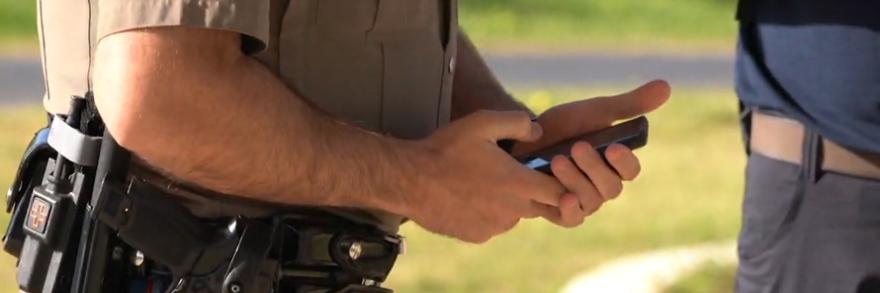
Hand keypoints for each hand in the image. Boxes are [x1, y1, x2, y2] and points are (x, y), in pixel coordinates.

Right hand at [407, 110, 565, 242]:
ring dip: (508, 201)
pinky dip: (487, 212)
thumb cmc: (446, 149)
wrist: (409, 180)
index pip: (562, 192)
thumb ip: (518, 122)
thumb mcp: (482, 123)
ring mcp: (494, 227)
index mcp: (519, 184)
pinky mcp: (477, 236)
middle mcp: (512, 211)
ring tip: (482, 181)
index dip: (561, 182)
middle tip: (508, 171)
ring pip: (515, 215)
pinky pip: (493, 225)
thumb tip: (538, 131)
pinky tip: (468, 195)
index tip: (549, 171)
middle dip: (532, 190)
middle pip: (540, 205)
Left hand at [512, 80, 670, 226]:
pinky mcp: (560, 212)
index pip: (631, 170)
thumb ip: (629, 104)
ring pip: (591, 201)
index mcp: (616, 164)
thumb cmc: (565, 126)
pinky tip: (564, 199)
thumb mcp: (595, 111)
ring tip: (556, 159)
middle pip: (611, 187)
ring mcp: (583, 201)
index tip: (612, 147)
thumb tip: (666, 86)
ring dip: (576, 181)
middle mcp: (603, 186)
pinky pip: (571, 220)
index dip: (624, 162)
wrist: (524, 139)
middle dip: (594, 168)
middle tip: (577, 147)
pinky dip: (570, 212)